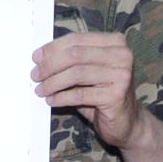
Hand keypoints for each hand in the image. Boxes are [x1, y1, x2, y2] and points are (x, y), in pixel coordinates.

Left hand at [33, 32, 148, 149]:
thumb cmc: (104, 94)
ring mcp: (122, 75)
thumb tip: (41, 58)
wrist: (127, 122)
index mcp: (115, 42)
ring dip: (53, 82)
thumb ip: (72, 61)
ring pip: (76, 74)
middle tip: (35, 75)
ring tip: (41, 89)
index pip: (77, 39)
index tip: (36, 58)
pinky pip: (80, 94)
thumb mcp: (89, 72)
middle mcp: (122, 55)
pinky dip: (62, 97)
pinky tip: (52, 100)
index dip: (53, 48)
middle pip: (75, 55)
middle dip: (50, 65)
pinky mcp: (117, 96)